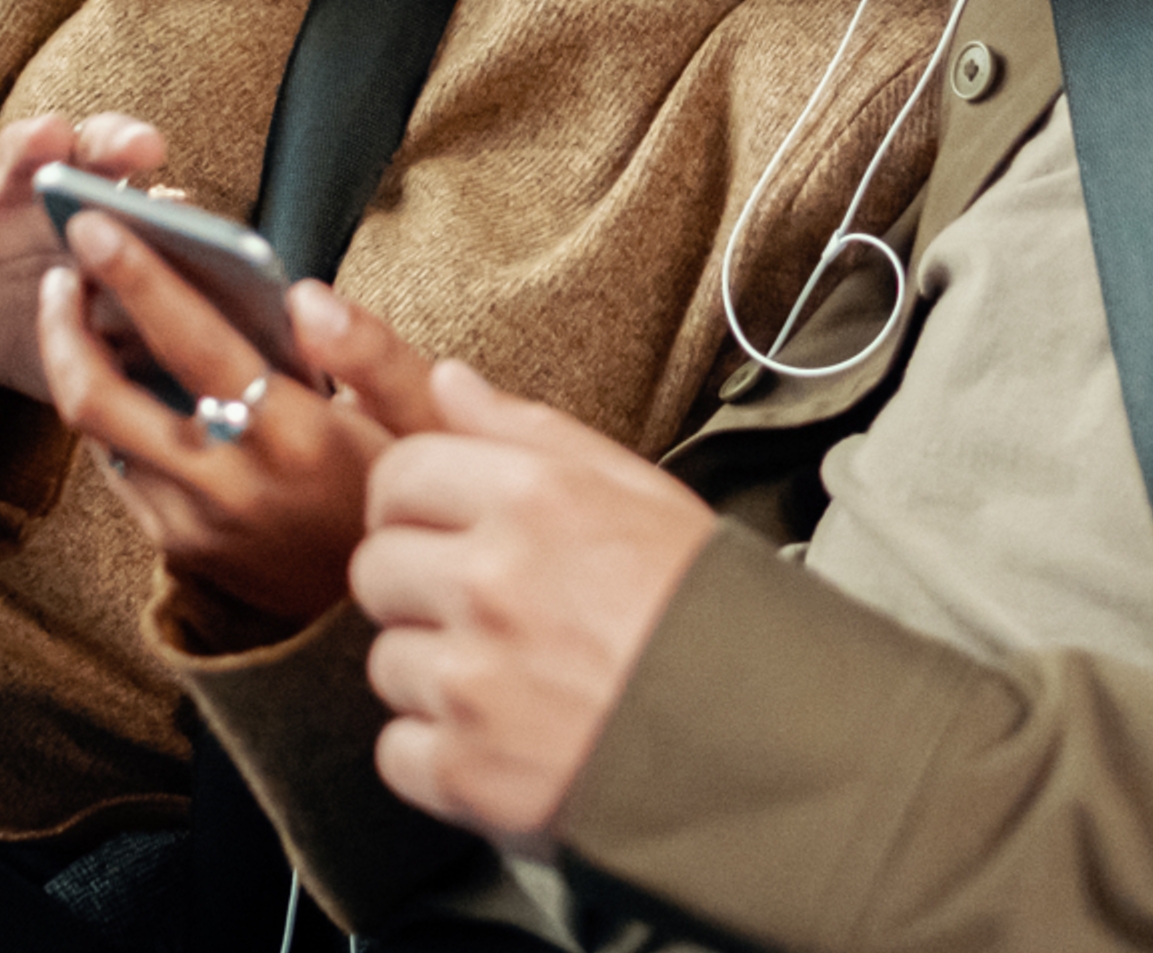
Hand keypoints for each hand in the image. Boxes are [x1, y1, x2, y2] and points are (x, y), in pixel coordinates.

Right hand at [0, 111, 165, 402]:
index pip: (151, 196)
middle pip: (92, 153)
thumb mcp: (107, 337)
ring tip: (50, 138)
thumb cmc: (60, 326)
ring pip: (16, 157)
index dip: (165, 198)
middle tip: (143, 147)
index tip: (182, 204)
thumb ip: (154, 331)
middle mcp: (60, 199)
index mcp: (111, 222)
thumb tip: (224, 355)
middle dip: (116, 142)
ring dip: (33, 143)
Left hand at [39, 250, 447, 627]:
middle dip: (64, 323)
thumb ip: (370, 351)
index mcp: (300, 437)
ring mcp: (197, 524)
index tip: (96, 224)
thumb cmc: (403, 491)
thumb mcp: (418, 418)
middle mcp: (236, 485)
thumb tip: (305, 295)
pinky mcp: (178, 548)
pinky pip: (118, 470)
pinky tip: (117, 373)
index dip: (139, 280)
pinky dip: (107, 414)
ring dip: (73, 364)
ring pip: (97, 437)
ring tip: (75, 308)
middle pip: (104, 401)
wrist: (384, 610)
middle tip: (61, 266)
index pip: (197, 347)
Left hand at [347, 363, 714, 851]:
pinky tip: (511, 743)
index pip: (400, 474)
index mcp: (536, 498)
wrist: (776, 748)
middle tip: (488, 615)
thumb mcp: (642, 494)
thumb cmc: (713, 614)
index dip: (416, 504)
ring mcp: (475, 680)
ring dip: (436, 676)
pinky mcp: (467, 771)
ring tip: (517, 684)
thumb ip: (530, 432)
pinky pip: (399, 750)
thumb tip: (446, 380)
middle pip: (376, 568)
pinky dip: (443, 756)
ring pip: (386, 662)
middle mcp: (494, 580)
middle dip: (419, 588)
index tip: (444, 531)